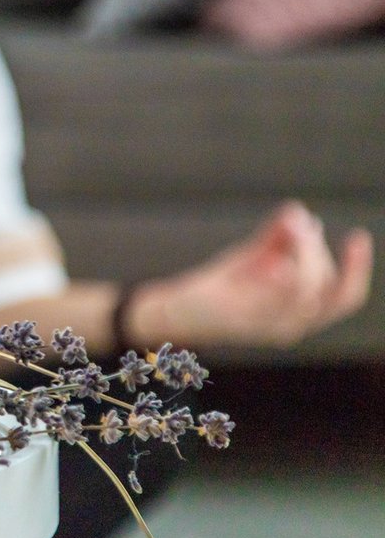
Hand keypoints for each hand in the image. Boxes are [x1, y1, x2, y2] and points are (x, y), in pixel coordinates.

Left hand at [137, 201, 373, 347]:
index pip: (345, 297)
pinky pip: (269, 303)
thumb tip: (301, 212)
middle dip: (319, 252)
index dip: (357, 268)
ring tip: (291, 227)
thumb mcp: (256, 258)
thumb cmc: (223, 285)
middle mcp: (290, 325)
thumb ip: (279, 237)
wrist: (178, 309)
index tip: (359, 236)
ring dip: (303, 255)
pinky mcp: (239, 320)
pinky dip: (281, 281)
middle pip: (326, 291)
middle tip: (299, 224)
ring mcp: (265, 325)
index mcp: (302, 313)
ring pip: (302, 292)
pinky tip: (280, 262)